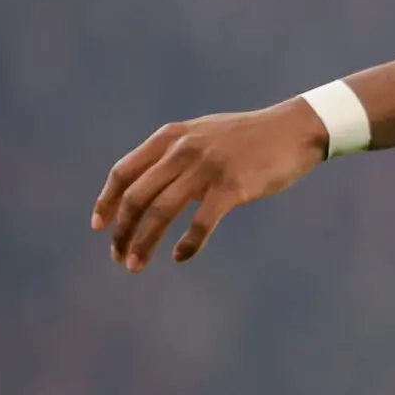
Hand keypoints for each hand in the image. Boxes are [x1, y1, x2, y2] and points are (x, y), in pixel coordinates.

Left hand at [92, 98, 327, 270]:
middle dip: (122, 232)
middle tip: (118, 257)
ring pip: (160, 212)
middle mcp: (183, 149)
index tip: (99, 226)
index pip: (124, 172)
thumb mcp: (203, 134)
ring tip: (135, 265)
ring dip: (143, 244)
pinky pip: (200, 223)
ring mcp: (207, 167)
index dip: (106, 201)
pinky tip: (181, 256)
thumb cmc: (249, 137)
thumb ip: (174, 154)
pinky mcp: (232, 187)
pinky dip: (187, 244)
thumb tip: (146, 188)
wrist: (295, 129)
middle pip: (137, 197)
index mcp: (171, 136)